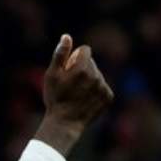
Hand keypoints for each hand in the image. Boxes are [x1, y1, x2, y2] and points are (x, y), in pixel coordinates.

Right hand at [35, 34, 114, 154]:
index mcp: (83, 68)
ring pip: (97, 76)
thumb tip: (67, 36)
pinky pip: (102, 87)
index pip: (85, 50)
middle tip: (71, 85)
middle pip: (91, 63)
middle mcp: (96, 76)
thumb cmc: (55, 98)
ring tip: (78, 94)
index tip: (69, 69)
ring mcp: (103, 87)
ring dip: (89, 80)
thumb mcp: (52, 75)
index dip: (75, 58)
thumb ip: (60, 54)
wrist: (64, 124)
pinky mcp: (108, 97)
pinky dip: (96, 91)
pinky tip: (86, 100)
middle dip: (83, 69)